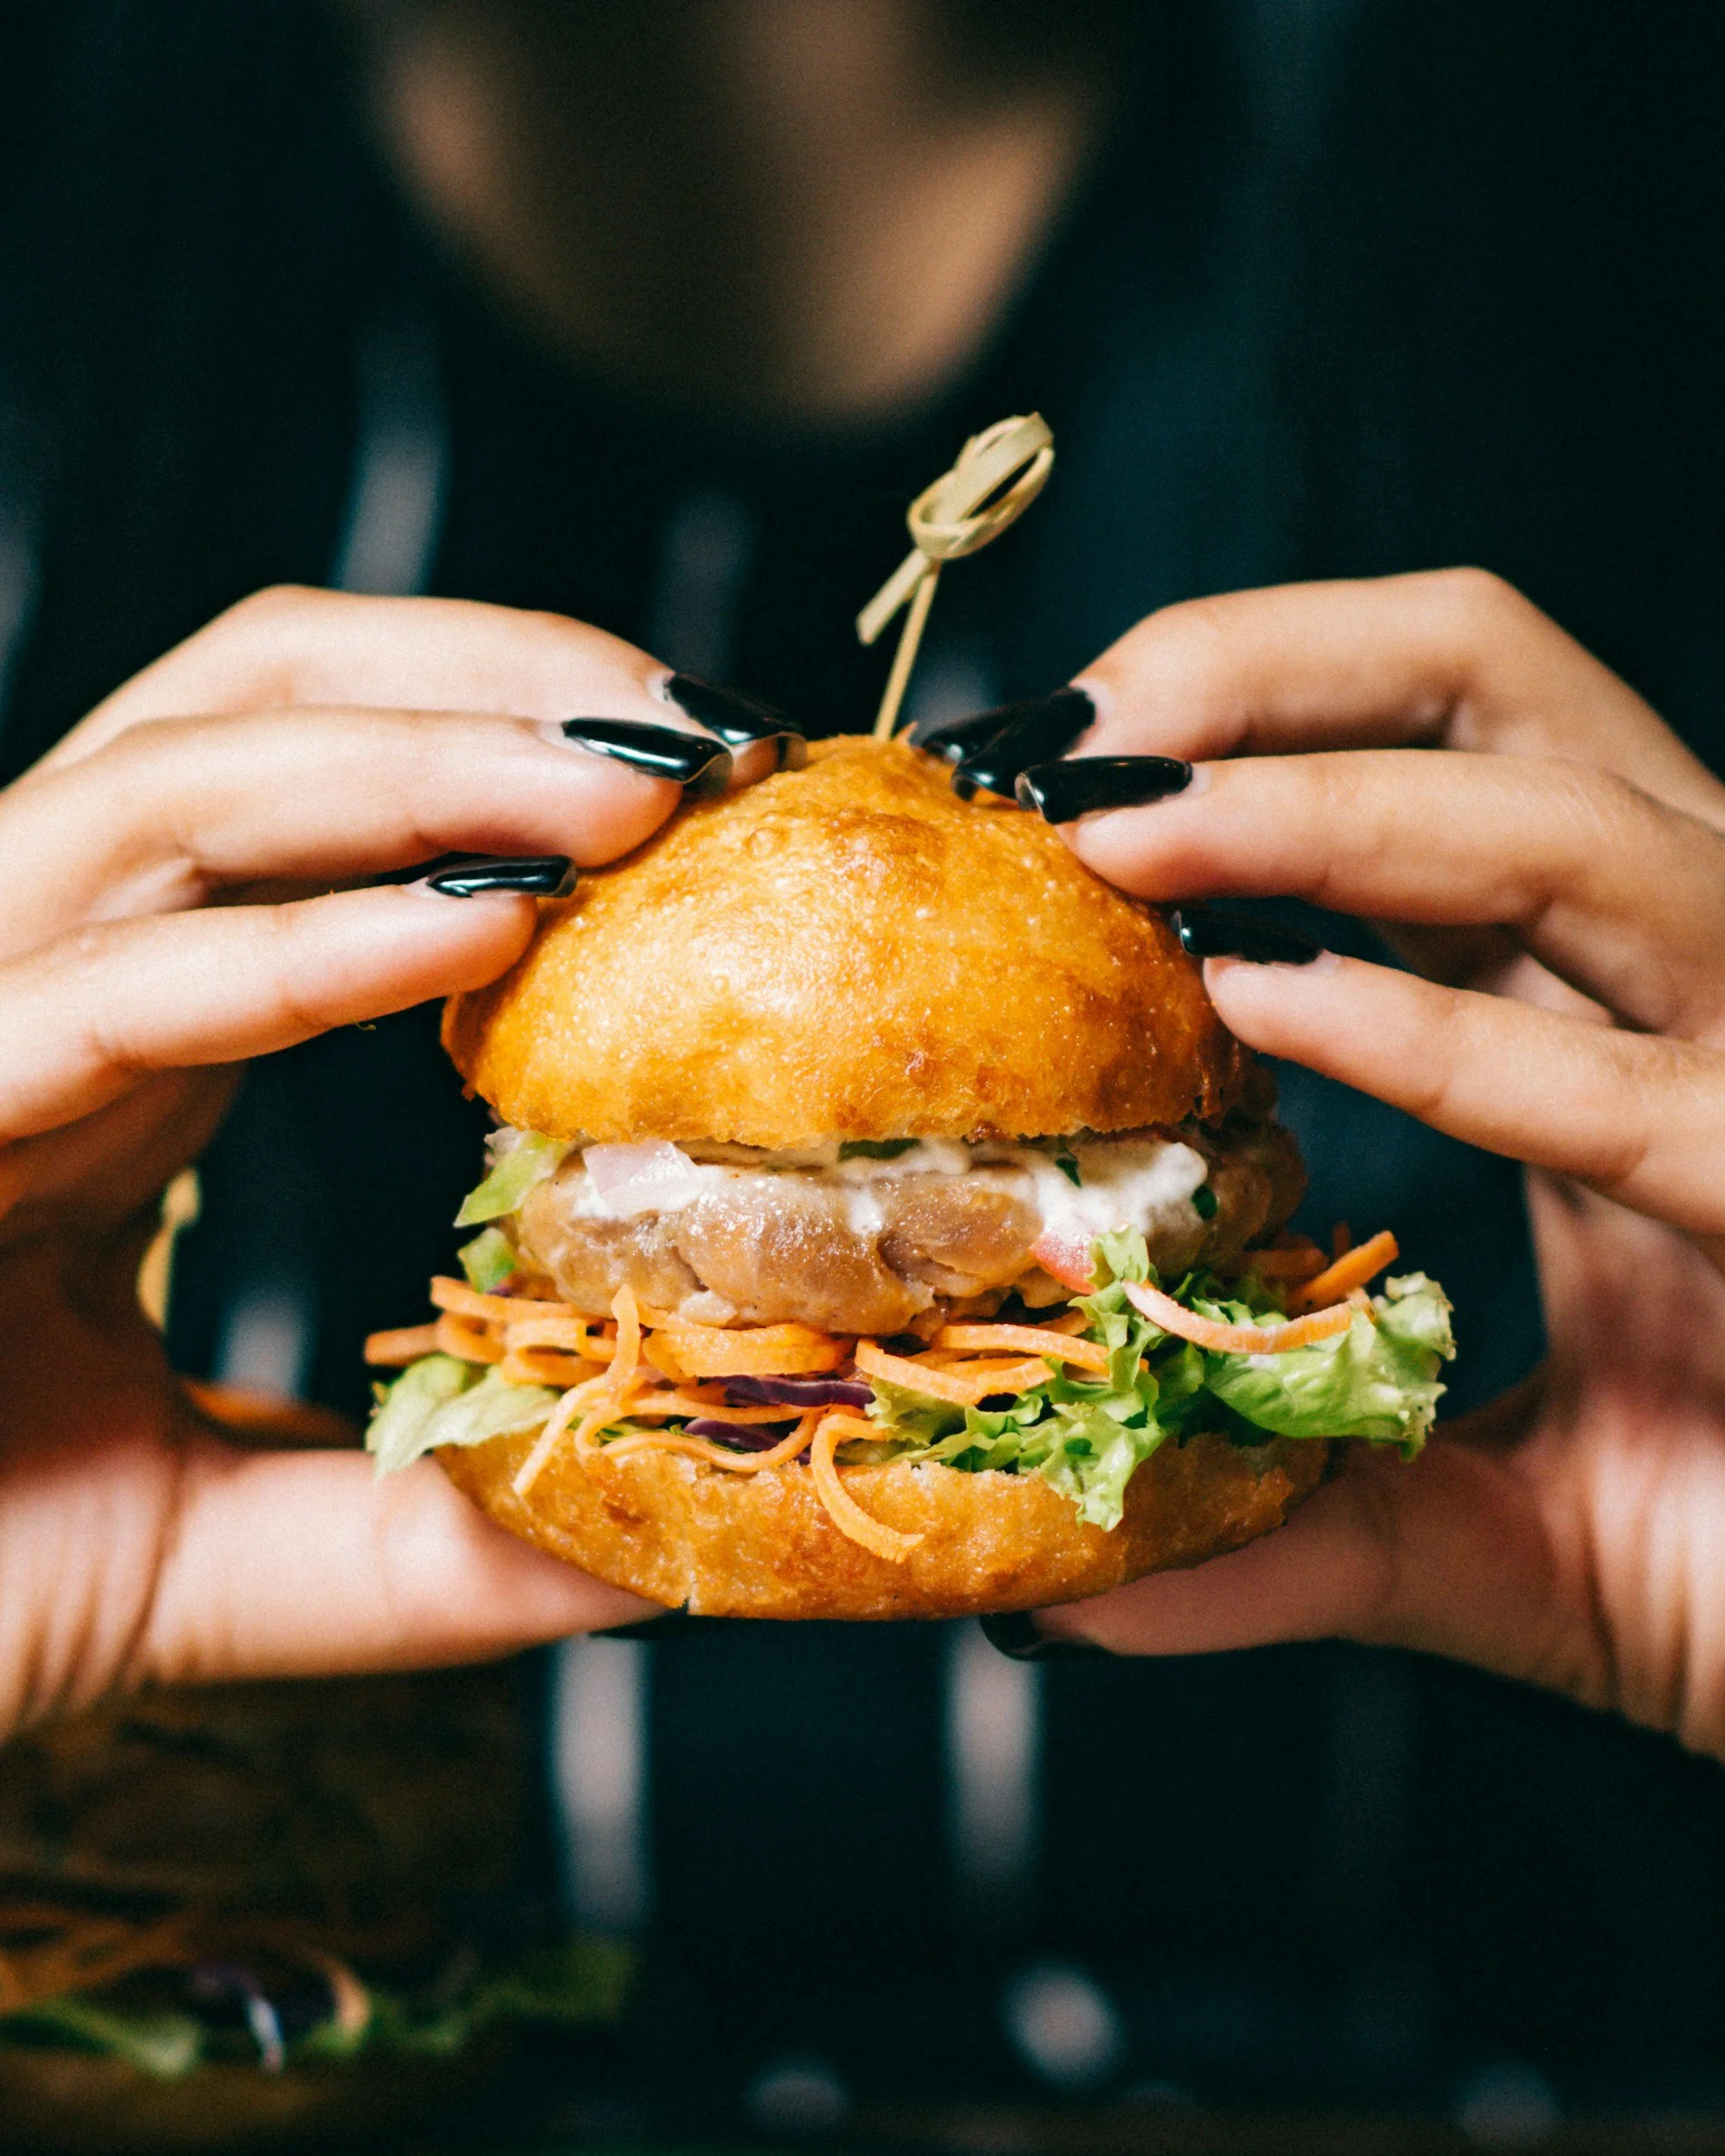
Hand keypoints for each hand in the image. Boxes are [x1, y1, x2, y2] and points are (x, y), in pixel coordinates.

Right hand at [0, 587, 774, 1733]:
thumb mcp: (234, 1557)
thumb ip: (425, 1538)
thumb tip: (639, 1535)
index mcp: (121, 1036)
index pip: (315, 799)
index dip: (513, 750)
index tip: (719, 793)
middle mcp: (38, 980)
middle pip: (247, 702)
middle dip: (487, 678)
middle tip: (702, 728)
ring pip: (169, 788)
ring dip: (423, 759)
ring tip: (637, 788)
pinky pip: (97, 1000)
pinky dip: (294, 951)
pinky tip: (480, 930)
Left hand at [1021, 571, 1724, 1757]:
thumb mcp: (1468, 1518)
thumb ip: (1290, 1506)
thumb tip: (1066, 1598)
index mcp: (1606, 985)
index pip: (1435, 734)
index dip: (1243, 696)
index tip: (1048, 763)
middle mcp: (1695, 972)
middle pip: (1495, 678)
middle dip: (1263, 664)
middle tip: (1069, 736)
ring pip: (1565, 825)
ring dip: (1315, 805)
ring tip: (1114, 827)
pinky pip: (1614, 1085)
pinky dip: (1427, 1031)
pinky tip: (1259, 1004)